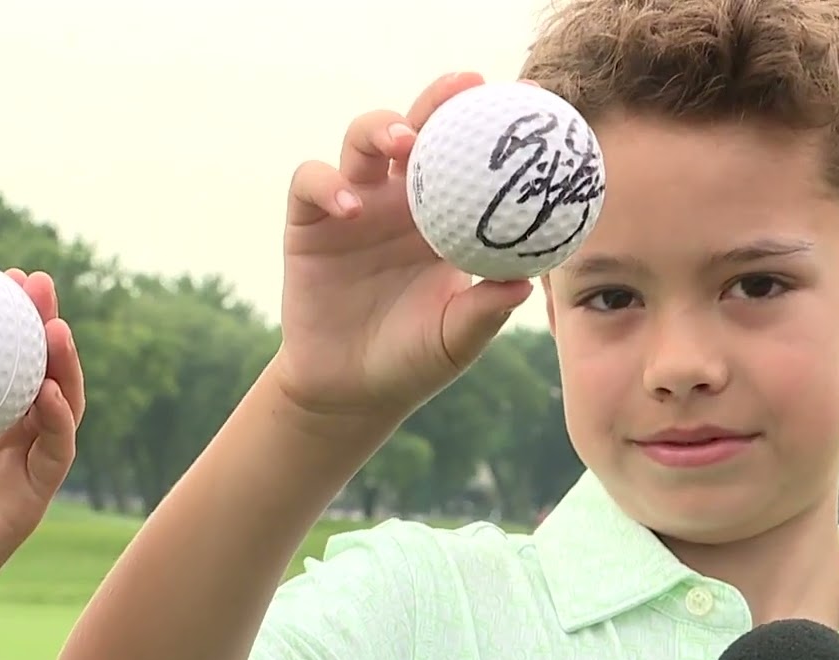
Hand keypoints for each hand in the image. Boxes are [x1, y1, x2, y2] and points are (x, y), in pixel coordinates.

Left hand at [0, 269, 85, 626]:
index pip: (0, 358)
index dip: (7, 317)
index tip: (1, 275)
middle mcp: (10, 433)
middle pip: (40, 368)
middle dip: (45, 322)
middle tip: (36, 282)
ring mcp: (28, 461)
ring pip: (61, 402)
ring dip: (63, 363)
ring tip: (54, 326)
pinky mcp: (36, 491)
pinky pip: (56, 448)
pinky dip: (59, 417)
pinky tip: (50, 389)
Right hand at [274, 72, 533, 419]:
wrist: (350, 391)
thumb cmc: (412, 359)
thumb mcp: (457, 339)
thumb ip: (485, 310)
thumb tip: (526, 284)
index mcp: (442, 216)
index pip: (468, 155)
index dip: (492, 122)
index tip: (530, 96)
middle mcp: (398, 200)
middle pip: (415, 127)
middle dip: (438, 101)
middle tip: (465, 90)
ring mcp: (352, 206)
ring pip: (360, 140)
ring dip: (381, 129)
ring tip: (404, 143)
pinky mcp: (308, 223)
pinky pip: (311, 185)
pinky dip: (327, 185)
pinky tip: (351, 208)